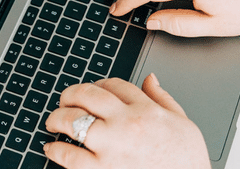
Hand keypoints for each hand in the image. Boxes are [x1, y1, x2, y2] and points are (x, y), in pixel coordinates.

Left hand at [44, 75, 210, 168]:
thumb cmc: (187, 162)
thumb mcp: (184, 123)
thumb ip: (164, 98)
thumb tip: (151, 79)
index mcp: (146, 109)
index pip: (114, 84)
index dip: (98, 84)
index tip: (92, 90)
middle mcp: (127, 123)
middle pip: (88, 96)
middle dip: (70, 95)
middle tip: (64, 100)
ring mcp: (112, 147)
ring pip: (73, 121)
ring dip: (57, 118)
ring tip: (53, 122)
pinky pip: (70, 155)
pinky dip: (56, 149)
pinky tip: (52, 148)